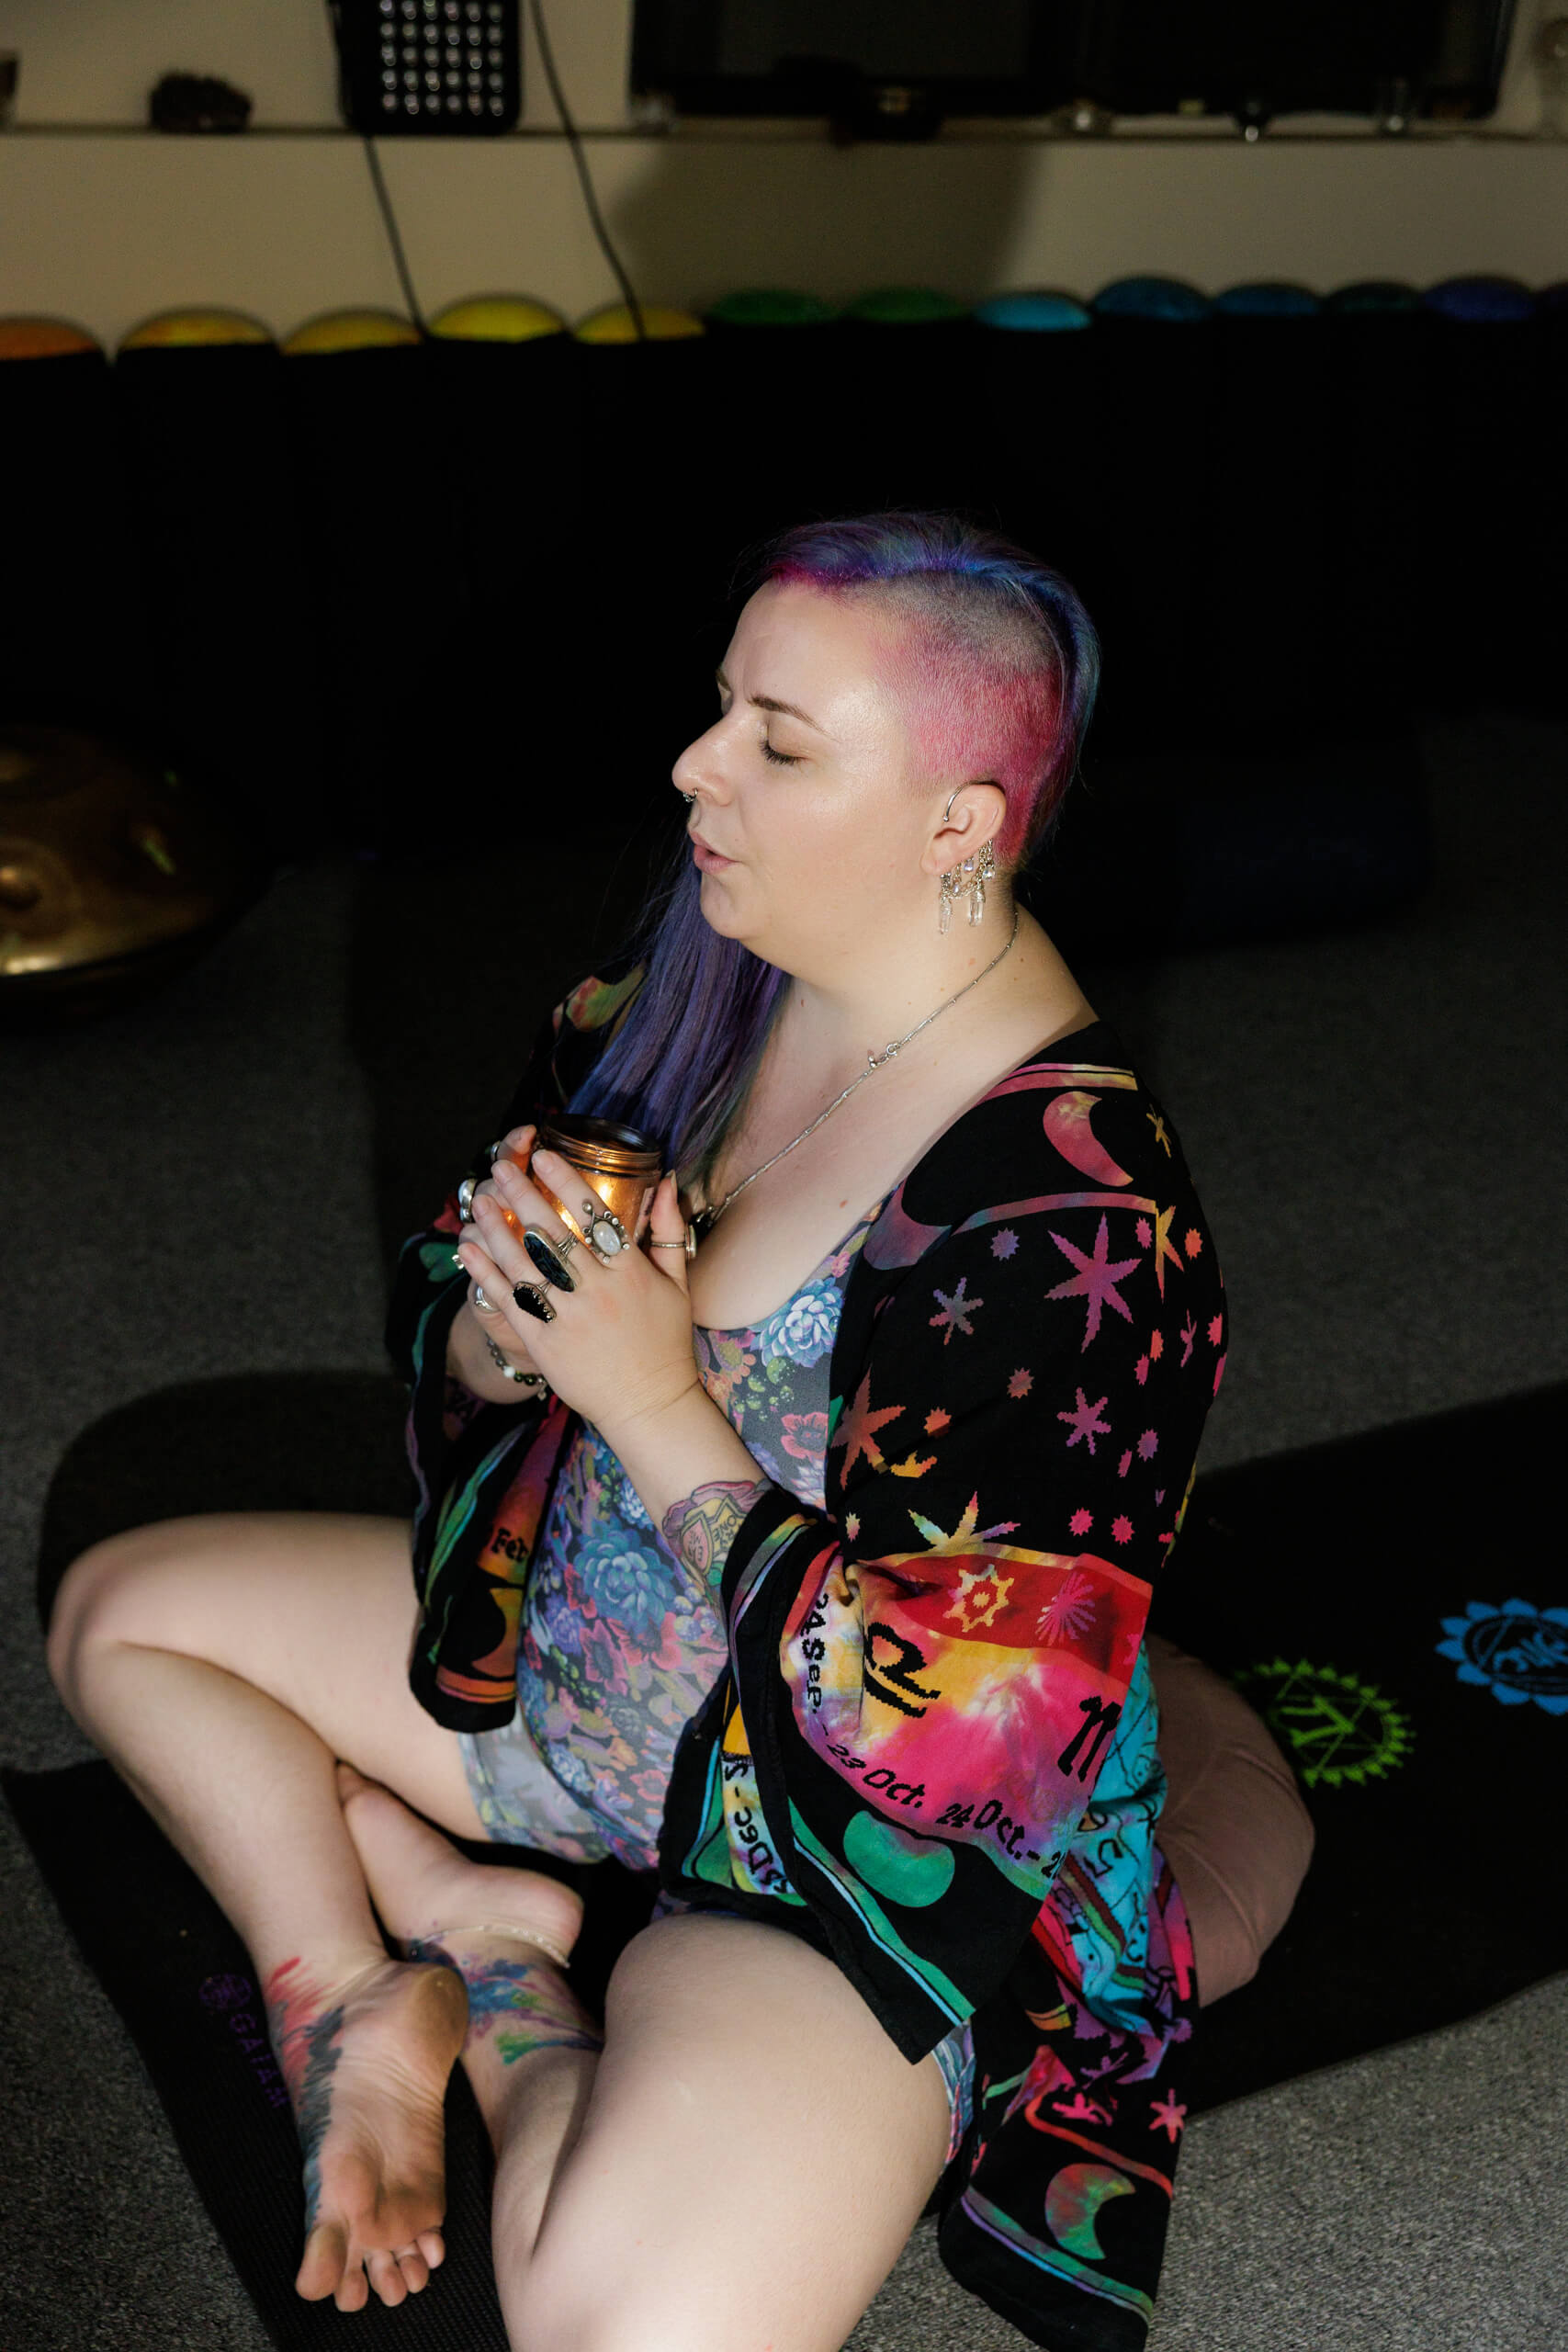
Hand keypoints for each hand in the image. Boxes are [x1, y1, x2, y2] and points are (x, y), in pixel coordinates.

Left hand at [455, 1145, 699, 1439]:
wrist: (649, 1404)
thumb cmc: (665, 1343)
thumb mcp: (677, 1285)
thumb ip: (668, 1231)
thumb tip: (668, 1180)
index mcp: (630, 1272)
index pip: (593, 1216)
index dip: (565, 1182)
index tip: (543, 1156)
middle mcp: (598, 1291)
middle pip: (552, 1234)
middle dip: (522, 1196)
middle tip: (500, 1167)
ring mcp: (569, 1318)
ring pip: (525, 1265)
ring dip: (497, 1229)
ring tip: (479, 1200)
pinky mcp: (545, 1344)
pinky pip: (511, 1302)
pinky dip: (487, 1274)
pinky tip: (470, 1249)